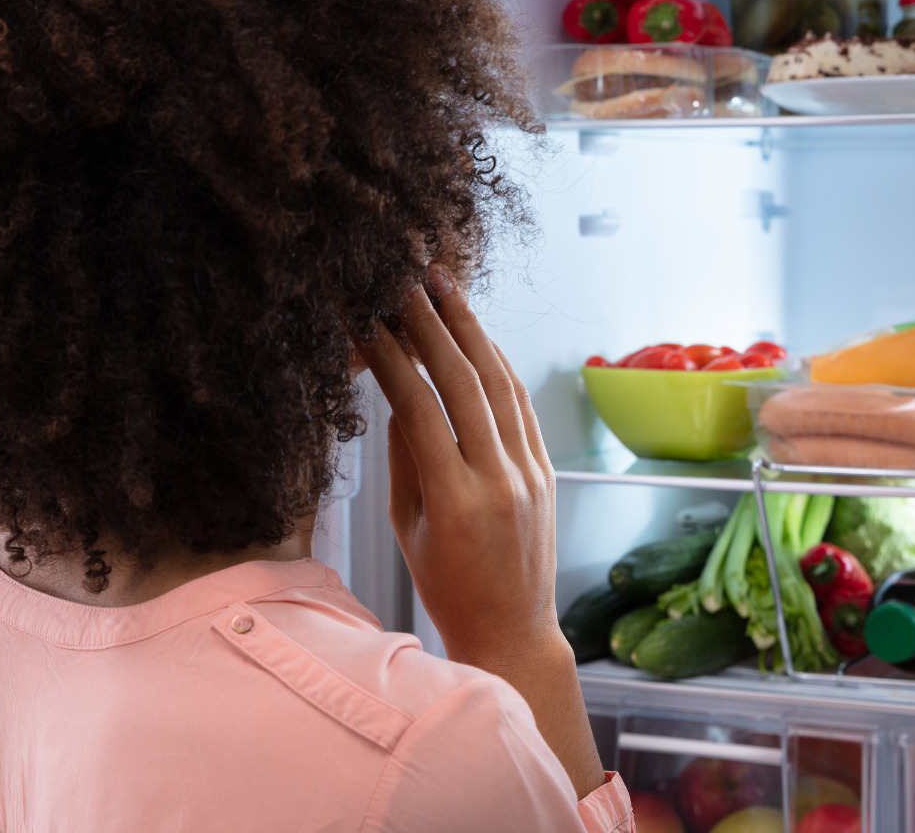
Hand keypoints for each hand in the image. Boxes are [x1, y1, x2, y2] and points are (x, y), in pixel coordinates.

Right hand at [357, 268, 603, 797]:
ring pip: (499, 383)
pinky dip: (497, 363)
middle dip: (432, 324)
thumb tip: (398, 395)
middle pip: (463, 382)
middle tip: (405, 282)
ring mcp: (529, 471)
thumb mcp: (408, 528)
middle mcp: (498, 479)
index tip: (366, 321)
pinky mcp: (547, 469)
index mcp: (454, 501)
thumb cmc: (447, 588)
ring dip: (470, 329)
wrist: (512, 631)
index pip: (418, 408)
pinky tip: (477, 335)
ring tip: (442, 288)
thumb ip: (405, 459)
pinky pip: (521, 404)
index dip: (391, 358)